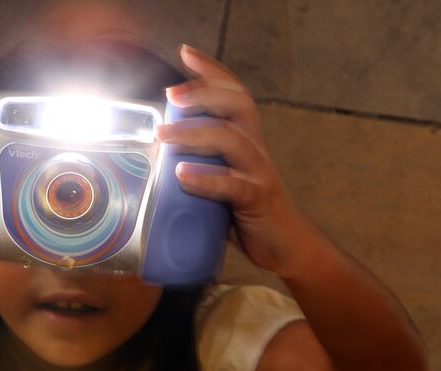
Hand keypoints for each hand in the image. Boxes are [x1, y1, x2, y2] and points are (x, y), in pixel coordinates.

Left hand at [156, 45, 320, 277]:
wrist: (286, 246)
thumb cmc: (248, 212)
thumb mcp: (221, 181)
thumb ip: (198, 164)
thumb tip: (154, 159)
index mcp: (246, 140)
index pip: (233, 94)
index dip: (213, 71)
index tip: (187, 53)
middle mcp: (255, 148)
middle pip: (236, 105)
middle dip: (203, 93)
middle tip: (170, 94)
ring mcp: (259, 172)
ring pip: (231, 140)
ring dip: (193, 134)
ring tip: (163, 136)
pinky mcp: (258, 200)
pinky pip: (233, 185)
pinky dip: (206, 179)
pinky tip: (182, 176)